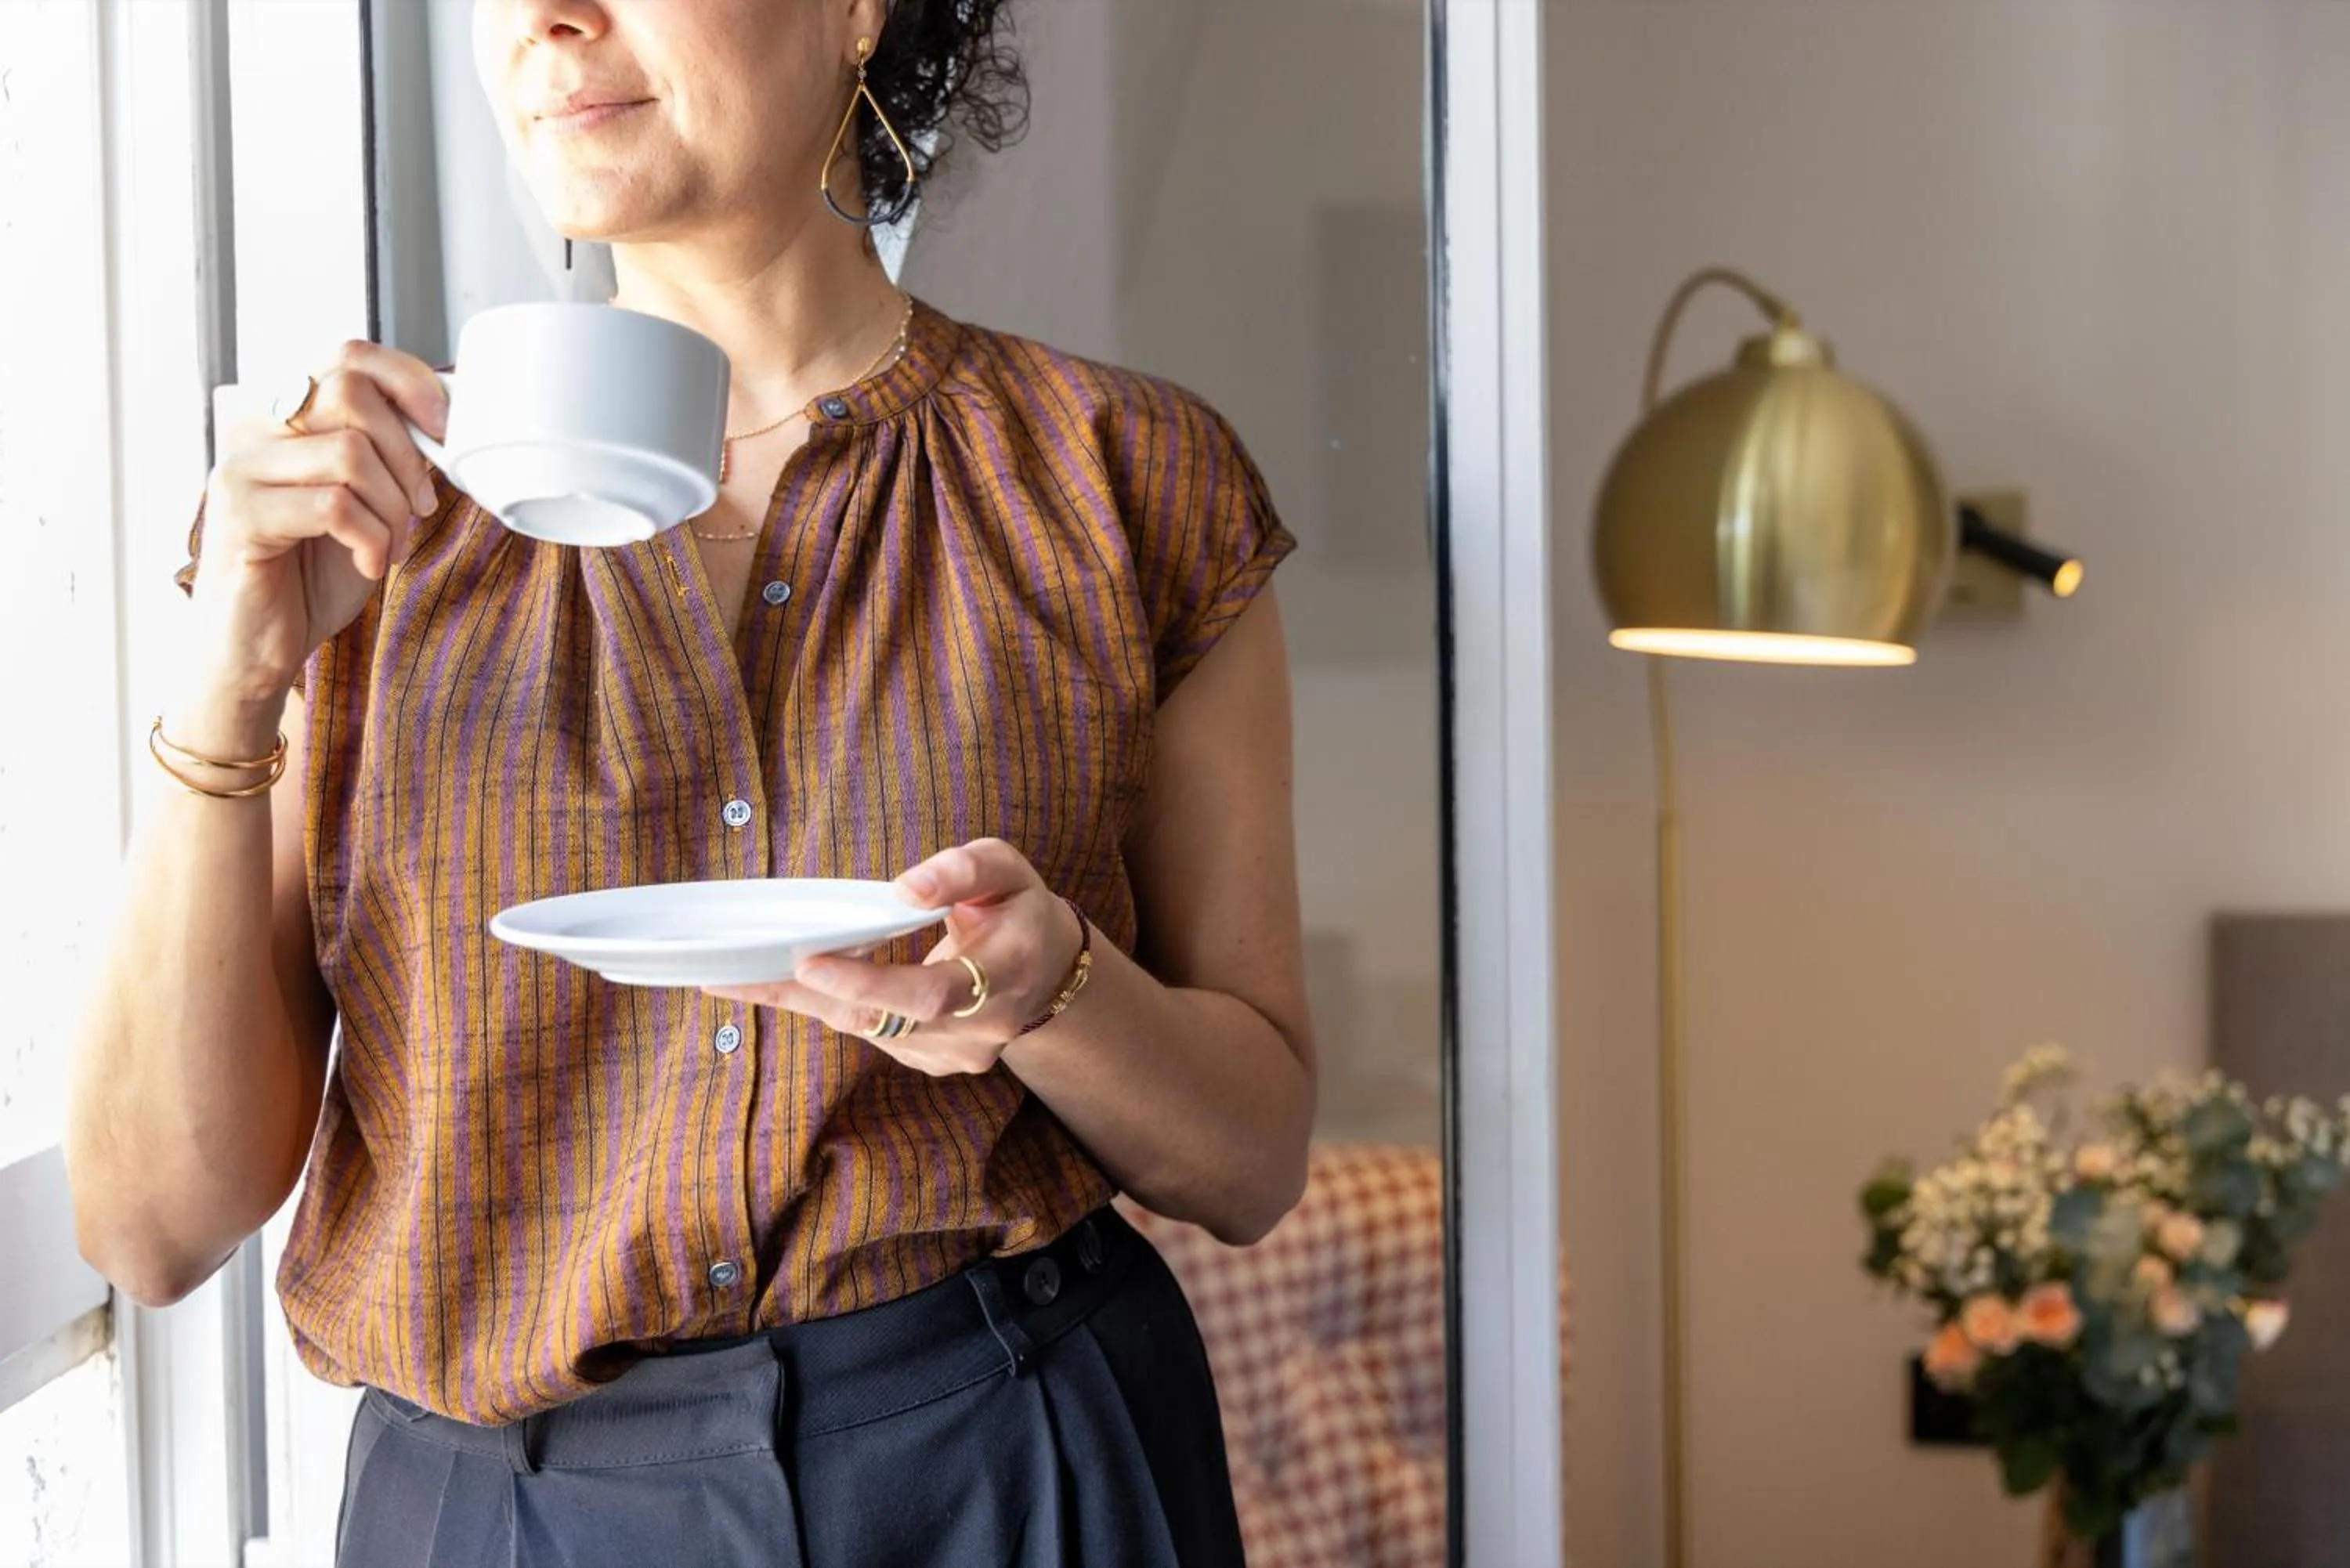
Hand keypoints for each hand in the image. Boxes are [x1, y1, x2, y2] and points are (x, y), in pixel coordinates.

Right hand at [189, 341, 448, 704]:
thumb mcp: (366, 505)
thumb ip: (389, 458)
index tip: (446, 428)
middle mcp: (254, 430)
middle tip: (419, 505)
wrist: (258, 647)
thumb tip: (445, 425)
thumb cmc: (312, 575)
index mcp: (285, 417)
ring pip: (350, 452)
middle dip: (407, 453)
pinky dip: (371, 540)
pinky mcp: (240, 514)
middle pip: (350, 392)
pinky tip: (367, 565)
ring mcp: (240, 469)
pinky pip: (334, 505)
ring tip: (388, 547)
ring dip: (392, 508)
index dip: (409, 381)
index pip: (348, 356)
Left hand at [709, 840, 1086, 1076]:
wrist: (1050, 971)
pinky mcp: (932, 1062)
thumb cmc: (1018, 907)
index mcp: (1004, 976)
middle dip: (805, 996)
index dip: (868, 984)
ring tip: (734, 976)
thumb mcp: (1004, 868)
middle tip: (731, 973)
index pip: (928, 995)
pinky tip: (788, 983)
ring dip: (804, 1003)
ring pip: (866, 1032)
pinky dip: (830, 1007)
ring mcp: (956, 1055)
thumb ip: (960, 870)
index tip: (810, 961)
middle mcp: (980, 1029)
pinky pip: (871, 1036)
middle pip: (880, 1022)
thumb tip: (905, 889)